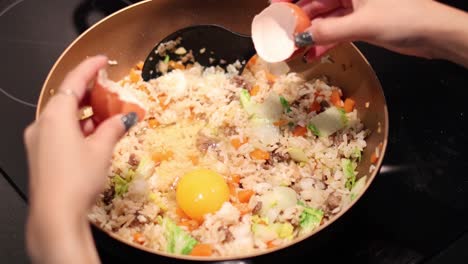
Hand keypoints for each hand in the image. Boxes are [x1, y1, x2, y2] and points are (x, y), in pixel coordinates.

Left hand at [24, 56, 137, 263]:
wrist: (55, 215)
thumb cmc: (77, 179)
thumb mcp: (102, 149)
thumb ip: (114, 128)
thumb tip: (127, 117)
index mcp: (55, 115)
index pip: (73, 82)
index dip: (90, 68)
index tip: (102, 60)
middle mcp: (42, 124)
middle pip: (67, 98)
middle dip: (91, 94)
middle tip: (111, 92)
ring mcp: (39, 140)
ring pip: (64, 117)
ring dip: (86, 114)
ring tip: (108, 116)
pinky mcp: (41, 154)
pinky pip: (60, 131)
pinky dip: (78, 128)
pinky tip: (95, 135)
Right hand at [271, 0, 467, 66]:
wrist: (434, 34)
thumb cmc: (404, 18)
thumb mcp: (363, 23)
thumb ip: (328, 30)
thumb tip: (301, 37)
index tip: (274, 6)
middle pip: (317, 4)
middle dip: (299, 20)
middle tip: (280, 34)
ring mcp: (356, 9)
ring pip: (325, 20)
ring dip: (309, 35)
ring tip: (292, 49)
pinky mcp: (361, 24)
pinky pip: (336, 32)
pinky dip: (324, 43)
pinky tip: (311, 54)